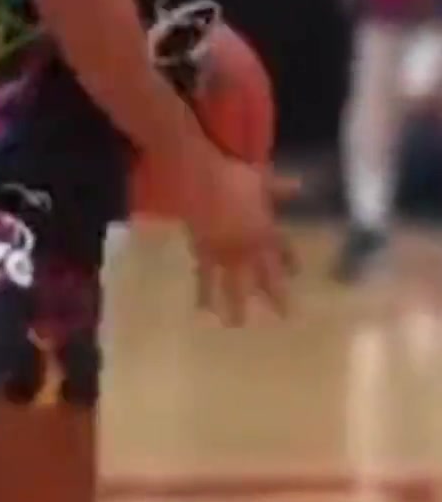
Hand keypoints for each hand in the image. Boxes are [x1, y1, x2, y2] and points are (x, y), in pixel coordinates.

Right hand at [181, 148, 295, 324]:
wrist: (201, 178)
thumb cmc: (234, 177)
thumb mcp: (262, 180)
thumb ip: (280, 188)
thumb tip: (301, 186)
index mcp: (266, 231)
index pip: (283, 251)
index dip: (290, 262)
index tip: (295, 274)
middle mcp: (249, 249)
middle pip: (265, 278)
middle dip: (275, 297)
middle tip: (282, 317)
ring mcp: (225, 254)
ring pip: (234, 285)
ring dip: (236, 306)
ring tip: (236, 325)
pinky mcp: (203, 253)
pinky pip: (204, 278)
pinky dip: (203, 294)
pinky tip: (201, 310)